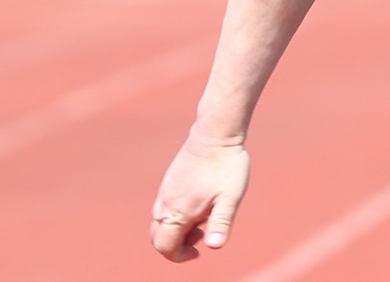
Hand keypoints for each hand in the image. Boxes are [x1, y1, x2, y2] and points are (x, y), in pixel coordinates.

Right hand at [150, 133, 249, 262]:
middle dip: (176, 245)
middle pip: (158, 237)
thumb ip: (221, 224)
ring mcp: (165, 191)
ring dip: (177, 229)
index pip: (165, 246)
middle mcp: (165, 203)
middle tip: (203, 233)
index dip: (179, 256)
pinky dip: (176, 215)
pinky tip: (199, 202)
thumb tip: (214, 247)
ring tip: (205, 216)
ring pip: (160, 222)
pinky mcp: (169, 181)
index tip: (199, 251)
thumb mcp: (231, 198)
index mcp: (179, 211)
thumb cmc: (226, 166)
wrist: (215, 133)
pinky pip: (163, 207)